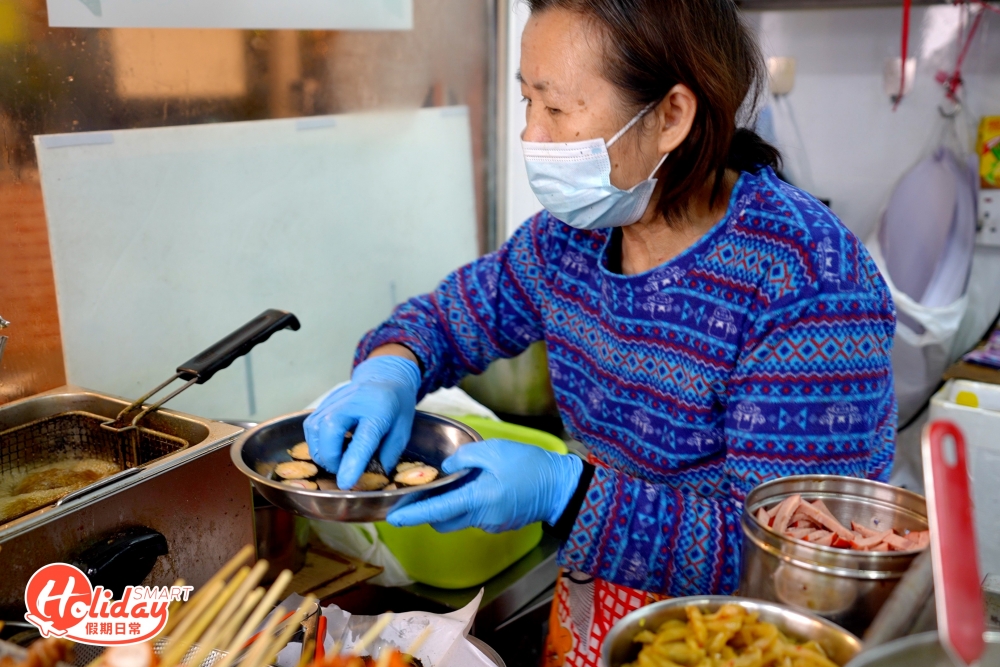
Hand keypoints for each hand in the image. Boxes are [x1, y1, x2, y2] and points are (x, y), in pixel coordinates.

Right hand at [304, 354, 420, 489]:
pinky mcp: (325, 401)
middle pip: (330, 428)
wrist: (386, 376)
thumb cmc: (397, 406)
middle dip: (330, 457)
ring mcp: (337, 398)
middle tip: (341, 469)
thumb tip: (374, 477)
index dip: (352, 463)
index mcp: (379, 409)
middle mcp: (355, 400)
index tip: (345, 483)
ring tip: (336, 459)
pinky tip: (329, 447)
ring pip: (315, 427)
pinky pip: (311, 424)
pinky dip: (316, 441)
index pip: (363, 438)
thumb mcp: (403, 431)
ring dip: (321, 451)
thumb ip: (388, 454)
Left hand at [386, 439, 583, 532]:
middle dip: (427, 512)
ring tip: (450, 483)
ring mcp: (490, 524)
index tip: (394, 517)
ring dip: (448, 506)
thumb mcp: (494, 450)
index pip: (437, 511)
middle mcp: (481, 518)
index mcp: (478, 499)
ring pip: (458, 518)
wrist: (561, 486)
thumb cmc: (529, 465)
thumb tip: (446, 470)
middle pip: (442, 521)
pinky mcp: (498, 524)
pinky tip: (475, 486)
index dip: (413, 515)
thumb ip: (464, 457)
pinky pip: (473, 516)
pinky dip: (466, 504)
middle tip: (419, 493)